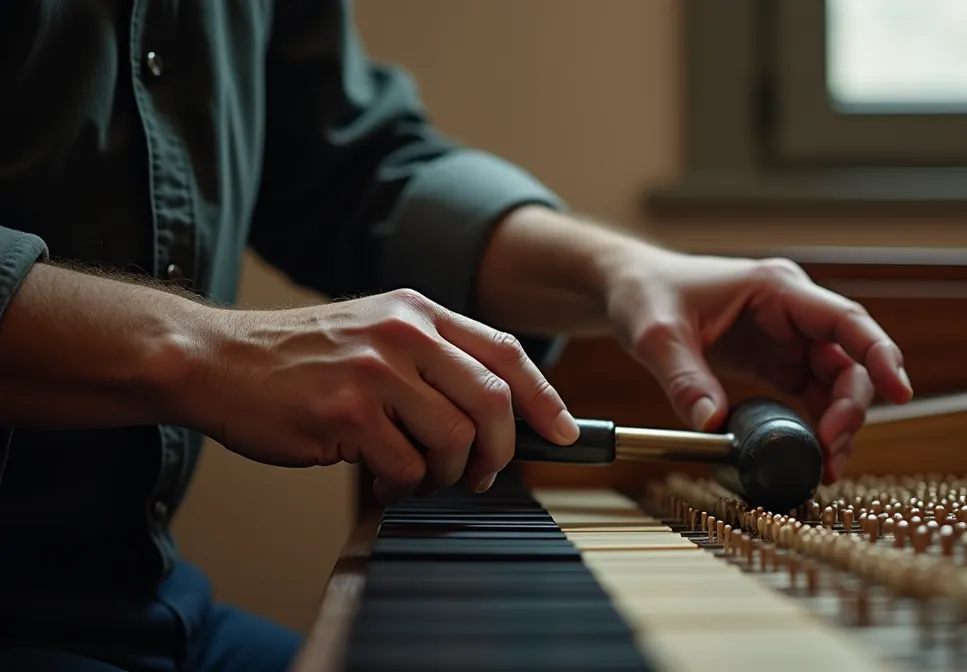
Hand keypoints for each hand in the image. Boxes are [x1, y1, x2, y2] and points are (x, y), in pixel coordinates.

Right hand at [176, 289, 579, 501]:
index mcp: (418, 311)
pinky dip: (404, 483)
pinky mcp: (347, 413)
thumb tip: (499, 412)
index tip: (564, 433)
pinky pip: (407, 466)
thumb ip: (432, 358)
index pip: (505, 353)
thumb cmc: (300, 360)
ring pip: (454, 438)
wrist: (218, 362)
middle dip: (502, 450)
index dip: (545, 398)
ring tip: (420, 474)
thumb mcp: (374, 332)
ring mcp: (375, 371)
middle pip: (492, 400)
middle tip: (484, 475)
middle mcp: (403, 333)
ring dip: (447, 472)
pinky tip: (382, 476)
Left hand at [604, 252, 911, 483]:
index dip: (878, 353)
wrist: (630, 290)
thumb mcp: (657, 335)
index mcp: (776, 289)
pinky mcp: (774, 363)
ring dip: (838, 423)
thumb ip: (684, 378)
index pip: (845, 320)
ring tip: (826, 465)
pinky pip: (810, 395)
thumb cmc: (647, 294)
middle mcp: (792, 312)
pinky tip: (813, 455)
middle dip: (850, 406)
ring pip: (835, 383)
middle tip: (831, 449)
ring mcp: (787, 339)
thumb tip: (712, 426)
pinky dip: (816, 426)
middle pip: (848, 360)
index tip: (899, 392)